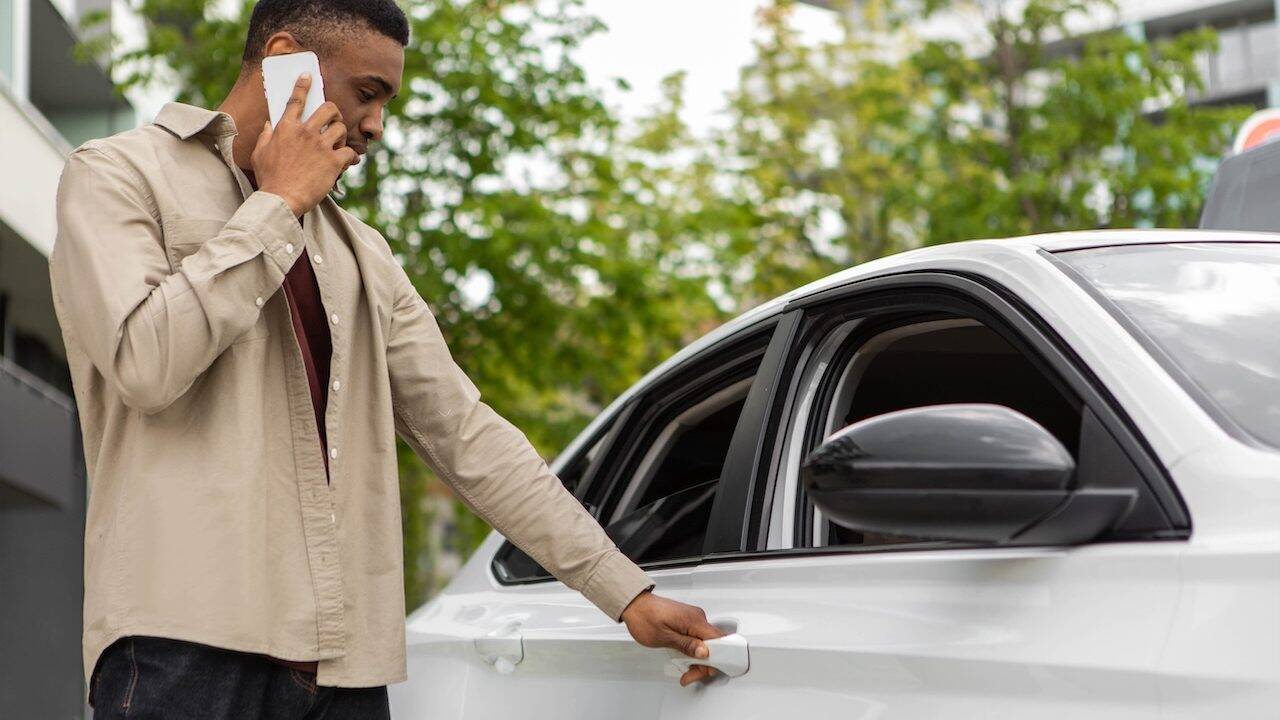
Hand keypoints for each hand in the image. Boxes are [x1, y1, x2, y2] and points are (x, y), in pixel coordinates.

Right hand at [251, 73, 358, 217]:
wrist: (281, 199)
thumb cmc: (269, 179)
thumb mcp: (259, 154)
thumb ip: (266, 136)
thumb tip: (269, 124)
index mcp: (285, 128)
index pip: (296, 100)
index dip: (303, 85)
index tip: (309, 76)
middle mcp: (305, 132)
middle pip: (328, 108)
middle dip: (334, 111)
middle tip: (334, 120)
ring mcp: (321, 146)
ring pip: (341, 129)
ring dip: (341, 135)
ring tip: (337, 145)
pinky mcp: (334, 162)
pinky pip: (350, 152)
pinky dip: (351, 156)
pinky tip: (347, 162)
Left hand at [620, 589, 724, 686]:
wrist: (635, 604)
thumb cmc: (644, 618)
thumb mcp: (663, 637)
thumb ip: (686, 645)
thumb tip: (705, 652)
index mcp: (694, 620)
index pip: (719, 640)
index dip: (717, 658)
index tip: (705, 670)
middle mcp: (697, 618)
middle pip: (714, 645)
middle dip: (704, 664)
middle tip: (689, 676)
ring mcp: (694, 619)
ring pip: (706, 644)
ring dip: (698, 660)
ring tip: (685, 671)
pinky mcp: (689, 621)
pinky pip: (699, 638)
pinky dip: (694, 651)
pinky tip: (685, 659)